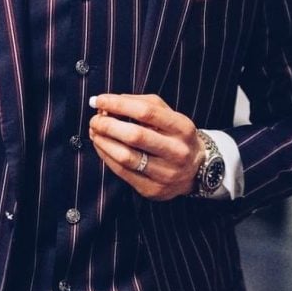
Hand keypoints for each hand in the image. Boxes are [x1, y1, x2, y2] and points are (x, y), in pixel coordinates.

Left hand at [88, 93, 204, 200]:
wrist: (196, 169)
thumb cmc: (175, 135)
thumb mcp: (168, 114)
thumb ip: (142, 104)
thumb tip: (109, 103)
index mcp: (182, 128)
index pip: (146, 112)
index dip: (118, 105)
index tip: (99, 100)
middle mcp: (177, 151)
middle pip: (135, 136)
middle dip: (108, 125)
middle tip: (94, 120)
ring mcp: (166, 173)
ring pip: (126, 157)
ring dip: (103, 142)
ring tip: (94, 132)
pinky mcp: (153, 189)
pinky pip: (123, 172)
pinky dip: (106, 156)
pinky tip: (101, 146)